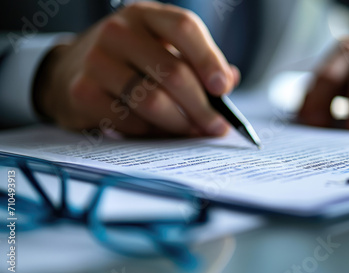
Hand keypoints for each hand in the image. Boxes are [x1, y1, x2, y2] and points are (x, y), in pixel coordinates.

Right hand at [34, 2, 238, 136]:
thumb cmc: (128, 62)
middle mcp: (119, 31)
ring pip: (152, 101)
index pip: (184, 28)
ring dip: (180, 124)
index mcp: (146, 15)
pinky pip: (130, 121)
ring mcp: (97, 60)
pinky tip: (157, 130)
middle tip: (216, 127)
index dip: (209, 60)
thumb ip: (195, 62)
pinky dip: (150, 131)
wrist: (68, 71)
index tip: (222, 88)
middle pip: (173, 72)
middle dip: (201, 106)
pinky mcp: (82, 91)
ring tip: (192, 132)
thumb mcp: (159, 49)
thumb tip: (230, 79)